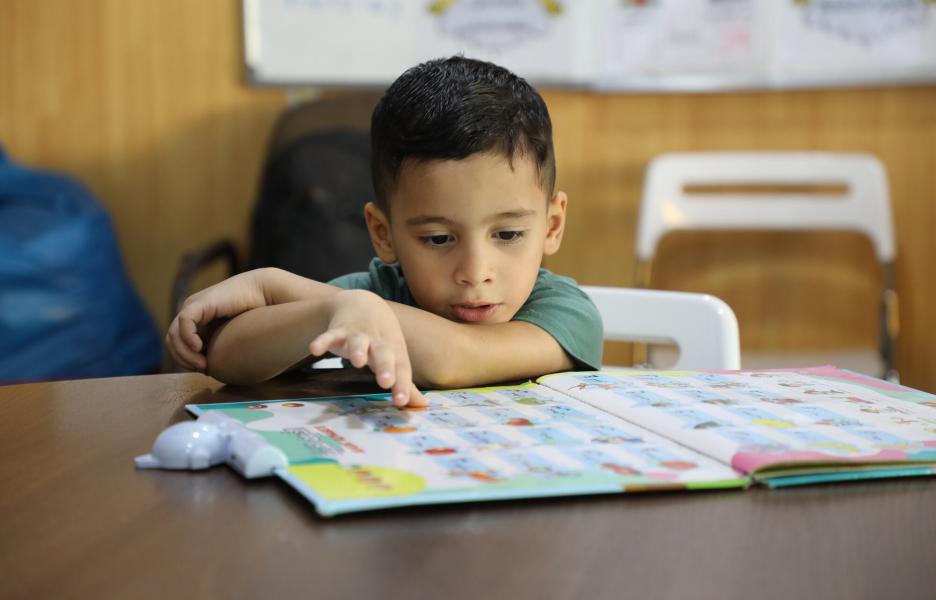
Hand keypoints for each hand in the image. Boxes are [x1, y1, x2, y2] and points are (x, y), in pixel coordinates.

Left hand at [165, 269, 270, 370]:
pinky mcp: (200, 302)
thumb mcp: (230, 337)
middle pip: (173, 342)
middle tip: (203, 368)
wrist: (265, 294)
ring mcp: (193, 306)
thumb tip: (206, 370)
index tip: (206, 370)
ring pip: (173, 334)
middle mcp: (192, 313)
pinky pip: (184, 322)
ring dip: (185, 353)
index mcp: (197, 322)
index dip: (187, 361)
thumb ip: (217, 349)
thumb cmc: (255, 316)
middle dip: (184, 359)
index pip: (178, 345)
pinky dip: (188, 338)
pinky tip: (200, 347)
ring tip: (203, 362)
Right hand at [309, 290, 427, 407]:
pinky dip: (323, 340)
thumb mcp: (395, 357)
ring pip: (358, 342)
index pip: (401, 368)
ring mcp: (358, 334)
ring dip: (358, 350)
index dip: (402, 385)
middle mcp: (378, 342)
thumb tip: (422, 406)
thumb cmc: (382, 338)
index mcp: (394, 351)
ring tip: (357, 362)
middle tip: (386, 382)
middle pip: (383, 354)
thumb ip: (405, 383)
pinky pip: (330, 335)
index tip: (402, 402)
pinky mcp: (338, 330)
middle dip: (385, 367)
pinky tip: (314, 349)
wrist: (363, 302)